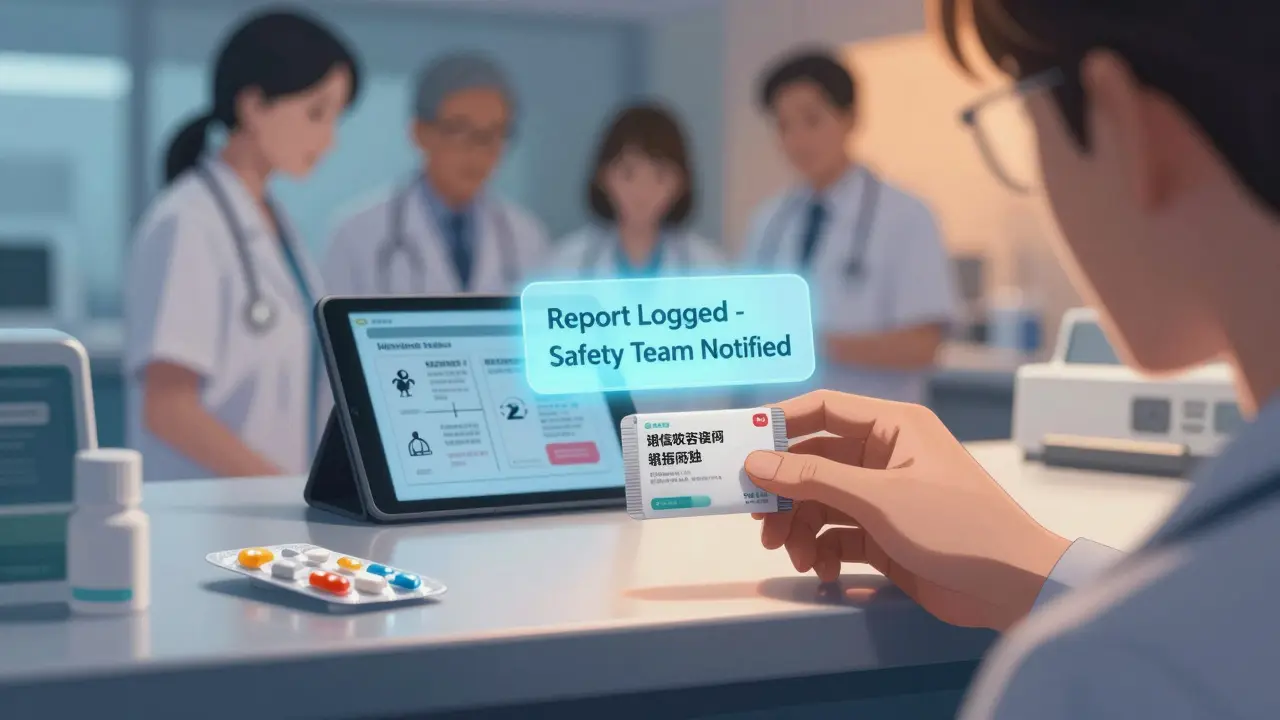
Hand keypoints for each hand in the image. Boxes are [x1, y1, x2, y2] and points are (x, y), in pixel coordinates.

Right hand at [745, 390, 1070, 630]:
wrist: (1014, 588)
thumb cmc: (959, 528)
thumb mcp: (879, 499)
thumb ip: (814, 478)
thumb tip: (756, 460)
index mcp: (892, 426)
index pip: (821, 410)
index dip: (778, 426)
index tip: (741, 450)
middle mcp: (885, 455)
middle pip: (813, 463)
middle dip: (785, 494)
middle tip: (760, 523)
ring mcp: (885, 496)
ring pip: (820, 502)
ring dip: (800, 529)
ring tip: (797, 557)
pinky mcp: (885, 535)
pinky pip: (836, 534)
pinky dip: (822, 550)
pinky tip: (823, 570)